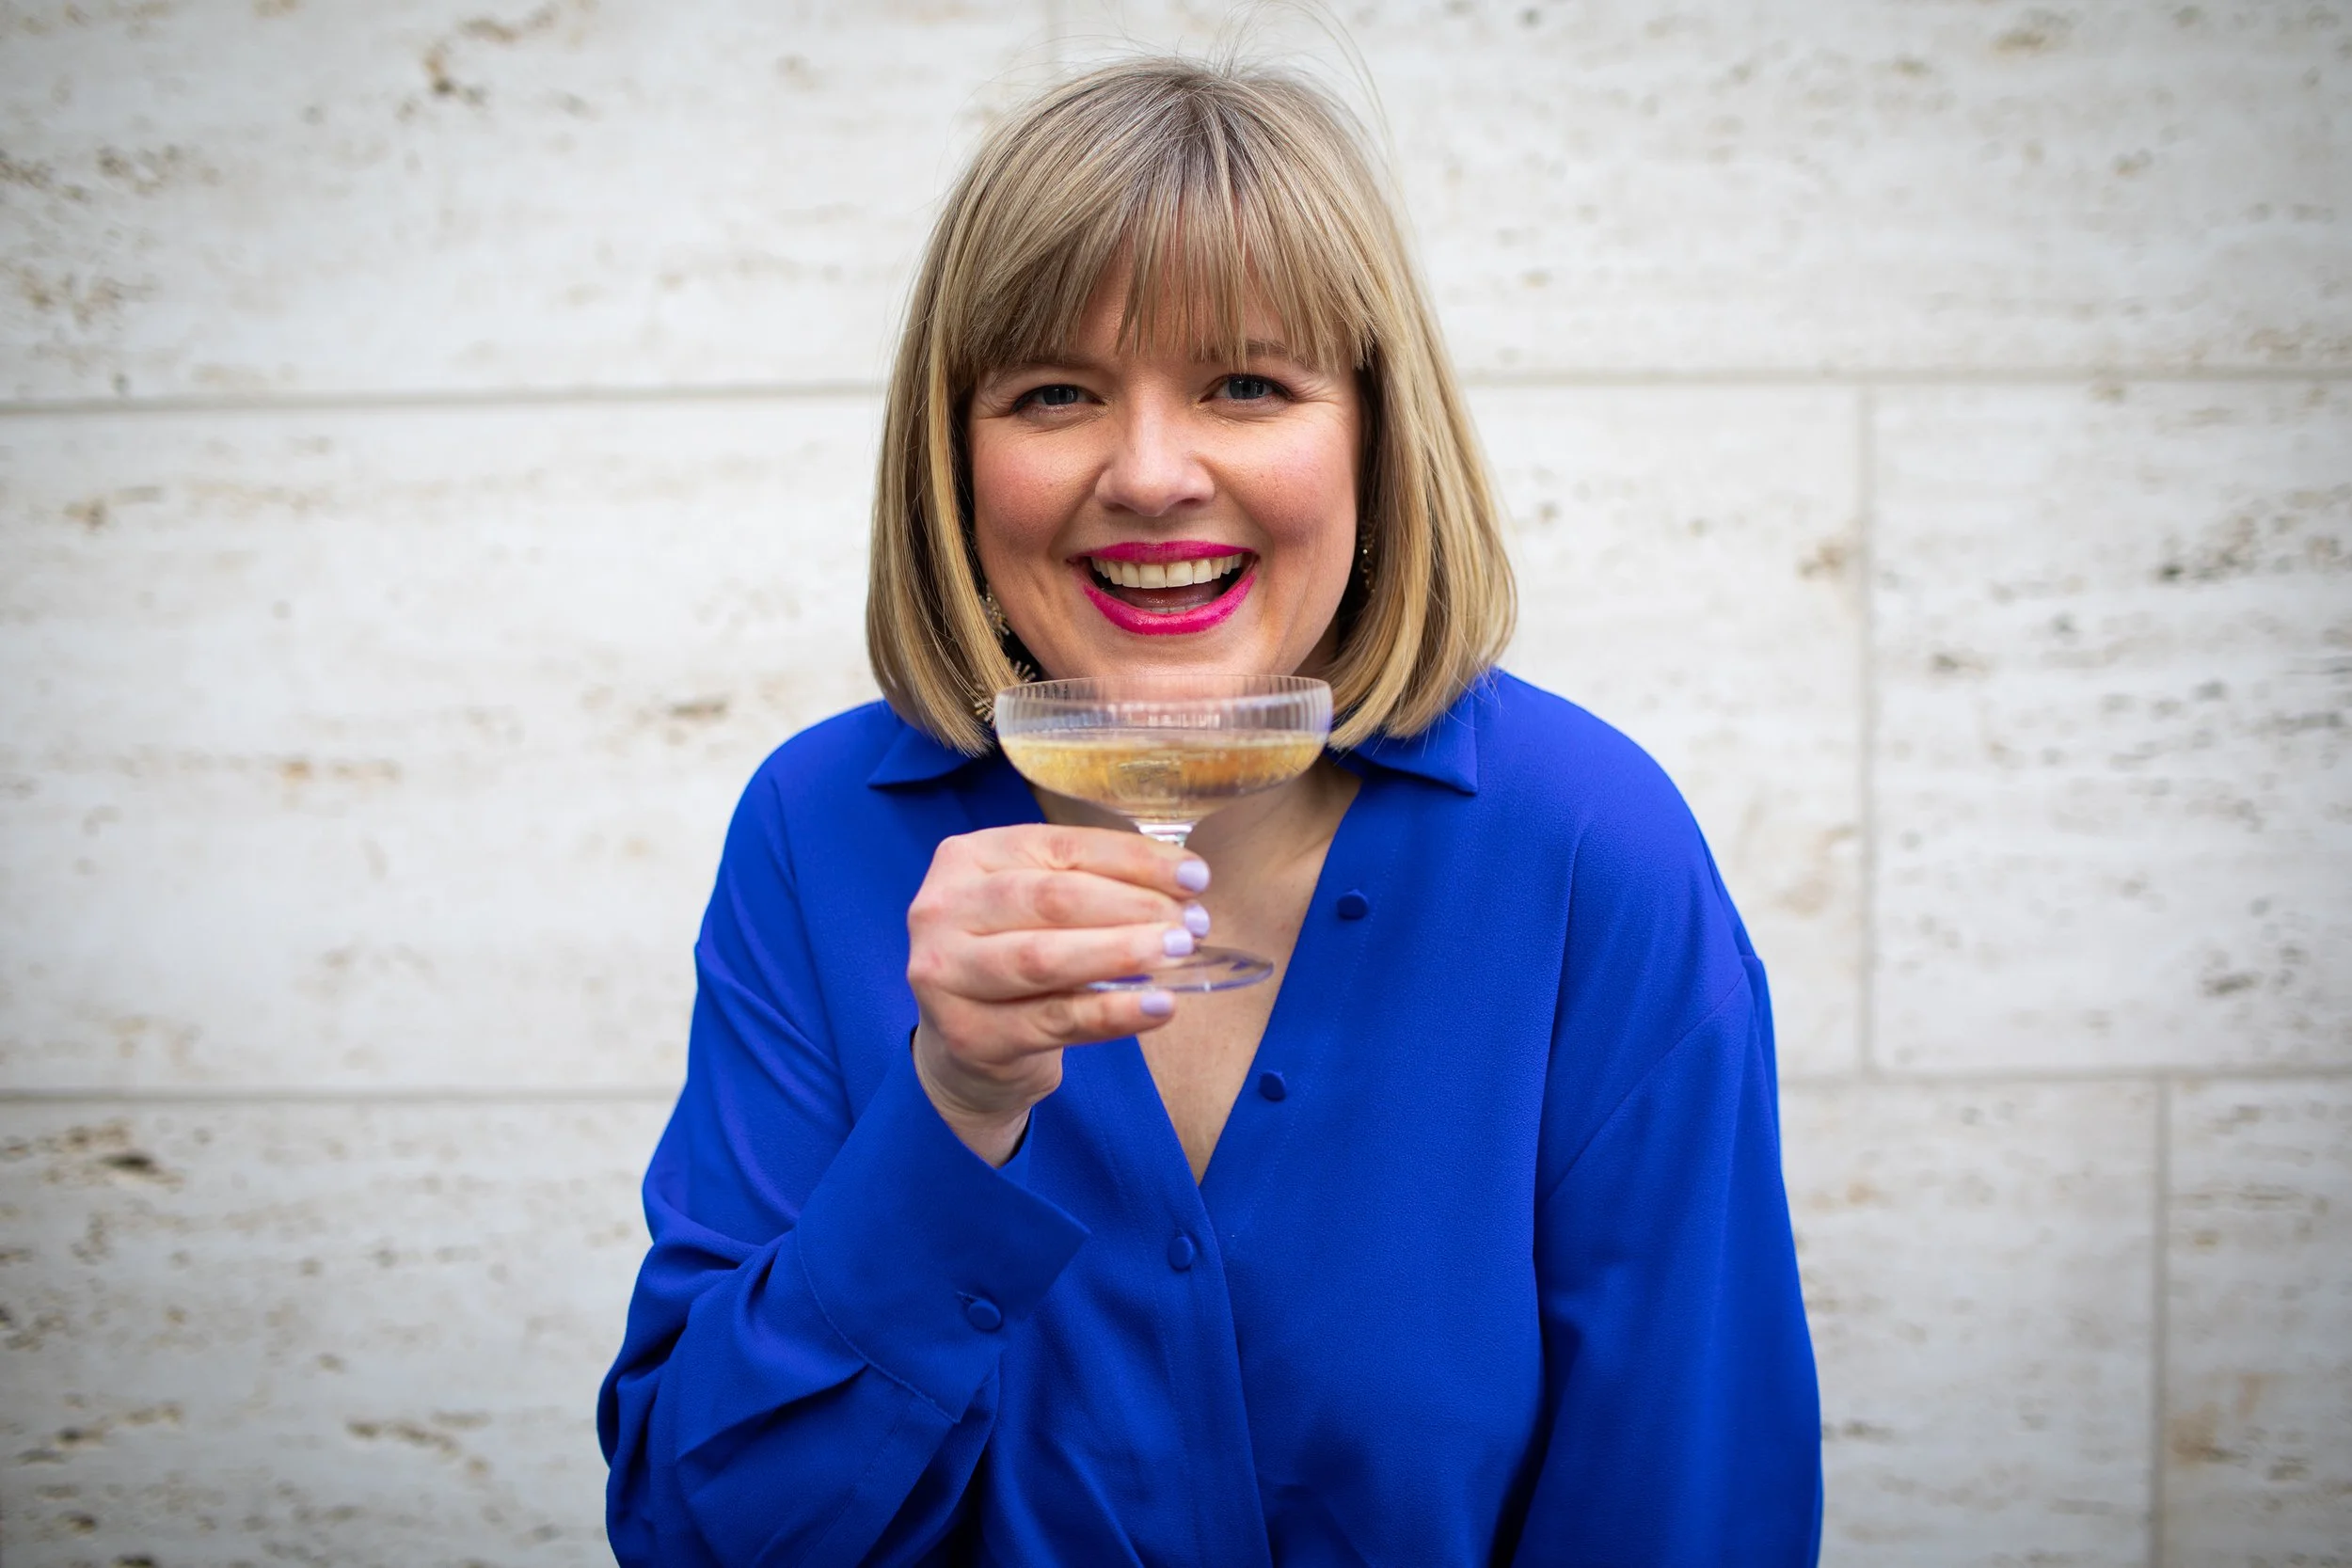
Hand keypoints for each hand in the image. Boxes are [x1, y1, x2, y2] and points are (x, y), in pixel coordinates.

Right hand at [907, 823, 1208, 1164]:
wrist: (968, 1047)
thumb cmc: (1016, 958)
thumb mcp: (1039, 906)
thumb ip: (1095, 883)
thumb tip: (1183, 883)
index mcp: (967, 857)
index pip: (1062, 846)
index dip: (1135, 860)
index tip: (1196, 878)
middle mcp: (943, 909)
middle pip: (1052, 898)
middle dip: (1133, 907)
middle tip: (1191, 924)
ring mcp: (946, 974)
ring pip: (1045, 958)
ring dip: (1122, 952)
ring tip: (1179, 953)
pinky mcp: (969, 1034)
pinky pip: (1054, 1019)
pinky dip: (1112, 1012)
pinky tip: (1157, 1006)